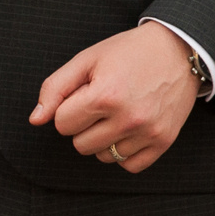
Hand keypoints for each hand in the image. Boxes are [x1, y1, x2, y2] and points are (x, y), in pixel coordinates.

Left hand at [29, 20, 201, 173]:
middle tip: (102, 102)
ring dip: (104, 138)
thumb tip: (36, 120)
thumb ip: (55, 88)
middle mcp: (128, 118)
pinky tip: (130, 128)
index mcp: (105, 95)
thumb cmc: (128, 52)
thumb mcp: (87, 59)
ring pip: (103, 156)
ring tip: (119, 112)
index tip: (85, 93)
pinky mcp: (163, 142)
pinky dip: (124, 152)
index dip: (68, 107)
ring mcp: (148, 132)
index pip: (61, 124)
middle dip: (84, 124)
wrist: (178, 50)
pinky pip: (128, 165)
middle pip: (80, 145)